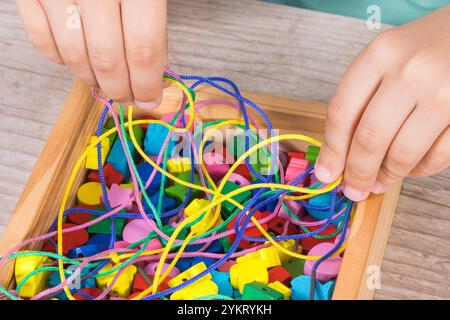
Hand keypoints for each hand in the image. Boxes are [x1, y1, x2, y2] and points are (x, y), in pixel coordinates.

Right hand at [16, 0, 167, 108]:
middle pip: (107, 58)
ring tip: (104, 82)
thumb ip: (153, 19)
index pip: (143, 48)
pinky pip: (41, 39)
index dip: (147, 82)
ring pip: (73, 55)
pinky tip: (74, 60)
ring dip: (91, 78)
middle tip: (127, 98)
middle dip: (120, 88)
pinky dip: (59, 59)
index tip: (150, 99)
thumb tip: (155, 67)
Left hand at [315, 5, 449, 200]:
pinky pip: (437, 157)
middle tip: (353, 189)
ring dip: (387, 176)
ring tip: (380, 182)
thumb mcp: (384, 59)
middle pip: (369, 138)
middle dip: (357, 173)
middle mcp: (410, 73)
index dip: (331, 151)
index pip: (342, 113)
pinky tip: (410, 168)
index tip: (326, 173)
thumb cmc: (422, 48)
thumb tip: (338, 156)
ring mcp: (442, 94)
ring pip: (402, 154)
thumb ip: (361, 99)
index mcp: (380, 56)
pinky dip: (419, 170)